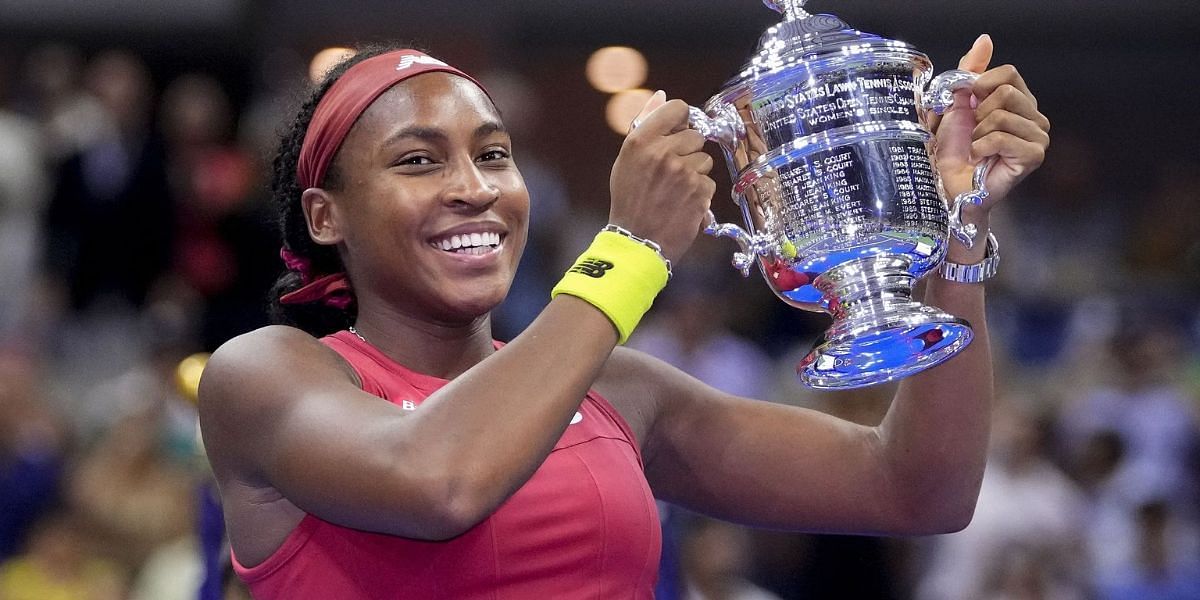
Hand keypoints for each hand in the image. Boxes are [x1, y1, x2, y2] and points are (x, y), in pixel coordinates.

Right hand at [609, 91, 715, 263]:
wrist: (636, 240)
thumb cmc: (629, 199)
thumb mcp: (627, 159)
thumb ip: (645, 125)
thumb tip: (661, 96)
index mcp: (641, 140)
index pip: (678, 108)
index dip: (681, 120)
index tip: (677, 132)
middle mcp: (663, 152)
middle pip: (696, 135)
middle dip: (687, 151)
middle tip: (671, 172)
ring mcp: (683, 172)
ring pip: (705, 159)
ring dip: (695, 173)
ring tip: (675, 190)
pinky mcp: (699, 191)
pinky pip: (709, 181)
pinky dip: (699, 192)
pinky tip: (682, 202)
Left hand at [930, 35, 1050, 212]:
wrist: (950, 185)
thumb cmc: (954, 149)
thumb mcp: (956, 103)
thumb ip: (970, 71)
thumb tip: (985, 40)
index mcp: (1020, 101)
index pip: (1008, 73)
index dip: (980, 86)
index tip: (969, 106)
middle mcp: (1035, 116)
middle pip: (1005, 92)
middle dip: (977, 113)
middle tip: (973, 133)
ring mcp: (1038, 137)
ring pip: (1001, 115)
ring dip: (977, 133)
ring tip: (976, 147)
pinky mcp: (1034, 156)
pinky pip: (1002, 137)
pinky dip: (981, 147)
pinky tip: (980, 158)